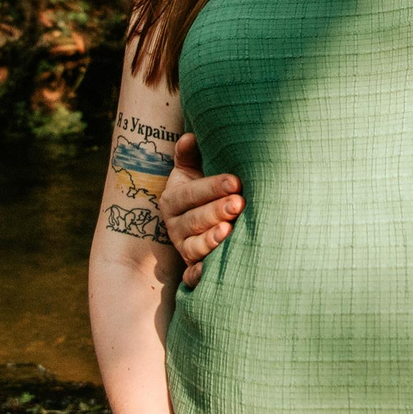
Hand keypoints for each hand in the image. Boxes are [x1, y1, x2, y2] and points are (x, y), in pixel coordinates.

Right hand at [160, 134, 243, 288]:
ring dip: (209, 241)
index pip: (191, 192)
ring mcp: (182, 248)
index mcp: (173, 199)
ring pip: (192, 247)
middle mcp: (174, 225)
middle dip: (216, 212)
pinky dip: (197, 276)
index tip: (236, 181)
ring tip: (229, 232)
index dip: (212, 186)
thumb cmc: (204, 188)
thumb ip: (189, 155)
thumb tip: (190, 137)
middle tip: (239, 204)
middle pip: (193, 220)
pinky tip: (209, 273)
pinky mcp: (191, 267)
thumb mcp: (192, 169)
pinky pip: (190, 276)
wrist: (201, 218)